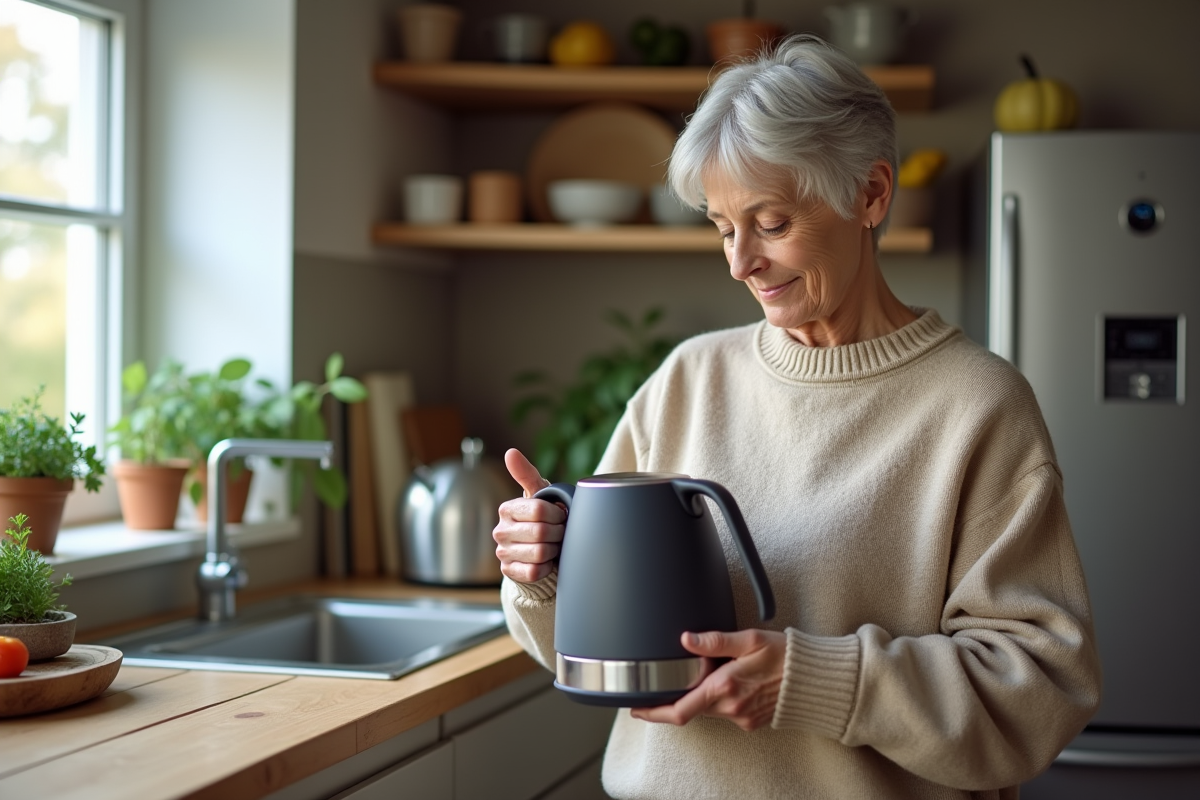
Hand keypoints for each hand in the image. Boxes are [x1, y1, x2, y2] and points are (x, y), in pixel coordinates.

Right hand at [492, 448, 563, 583]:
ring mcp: (503, 553)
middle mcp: (500, 531)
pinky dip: (547, 566)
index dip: (557, 514)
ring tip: (554, 545)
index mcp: (506, 509)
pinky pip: (535, 571)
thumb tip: (510, 452)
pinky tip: (547, 560)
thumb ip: (526, 473)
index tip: (560, 515)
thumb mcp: (537, 495)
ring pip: (539, 553)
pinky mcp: (509, 572)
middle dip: (558, 532)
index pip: (539, 510)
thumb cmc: (541, 518)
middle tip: (560, 532)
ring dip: (554, 549)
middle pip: (541, 532)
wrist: (539, 550)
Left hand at [631, 629, 786, 730]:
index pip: (679, 710)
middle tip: (673, 676)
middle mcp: (731, 707)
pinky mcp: (751, 722)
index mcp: (725, 687)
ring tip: (713, 670)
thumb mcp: (749, 639)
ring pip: (707, 709)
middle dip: (680, 695)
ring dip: (701, 694)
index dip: (654, 712)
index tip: (638, 708)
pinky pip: (725, 712)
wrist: (815, 680)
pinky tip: (730, 680)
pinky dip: (719, 698)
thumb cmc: (785, 656)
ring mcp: (741, 717)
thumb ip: (715, 640)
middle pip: (690, 709)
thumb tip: (686, 639)